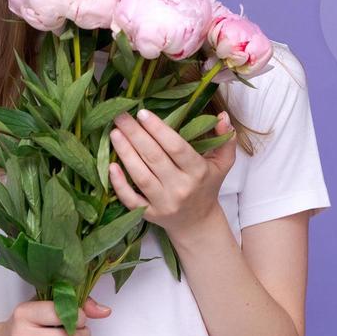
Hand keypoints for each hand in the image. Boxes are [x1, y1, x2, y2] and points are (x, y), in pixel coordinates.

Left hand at [105, 111, 233, 233]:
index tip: (142, 112)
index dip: (158, 130)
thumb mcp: (223, 163)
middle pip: (154, 158)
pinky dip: (119, 184)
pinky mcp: (149, 214)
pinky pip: (131, 200)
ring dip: (125, 153)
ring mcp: (163, 203)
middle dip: (135, 134)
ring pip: (141, 176)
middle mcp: (181, 188)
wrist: (197, 222)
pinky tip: (110, 166)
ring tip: (114, 133)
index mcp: (198, 171)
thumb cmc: (207, 185)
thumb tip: (222, 116)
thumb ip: (226, 138)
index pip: (176, 148)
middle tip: (120, 116)